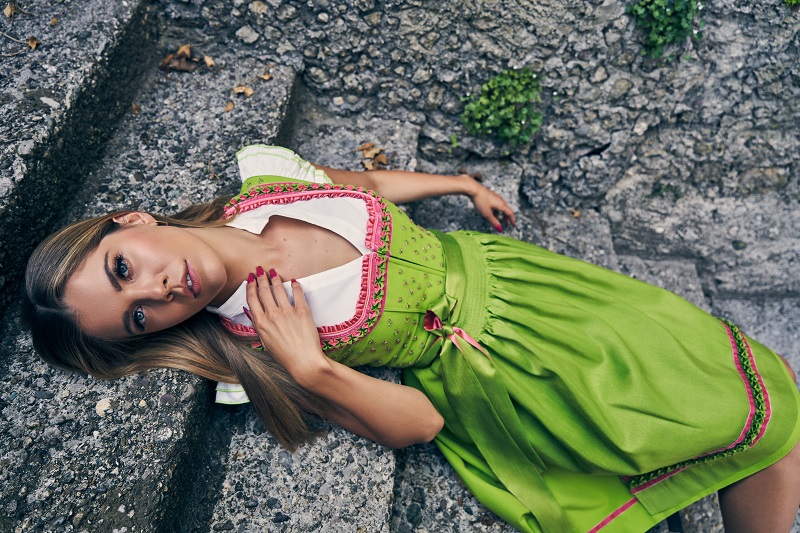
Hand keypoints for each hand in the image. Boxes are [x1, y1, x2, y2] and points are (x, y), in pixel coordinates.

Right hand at [244, 267, 328, 381]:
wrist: (304, 362)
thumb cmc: (285, 355)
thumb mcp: (265, 342)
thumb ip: (259, 326)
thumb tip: (254, 313)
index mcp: (261, 323)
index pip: (252, 299)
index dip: (250, 286)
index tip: (250, 278)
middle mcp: (272, 315)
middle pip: (264, 291)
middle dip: (261, 278)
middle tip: (260, 270)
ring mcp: (287, 312)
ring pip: (278, 289)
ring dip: (275, 278)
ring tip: (273, 272)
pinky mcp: (302, 311)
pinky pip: (297, 293)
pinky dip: (294, 285)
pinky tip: (293, 281)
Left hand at [463, 176, 516, 231]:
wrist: (473, 189)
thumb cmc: (480, 201)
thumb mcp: (487, 214)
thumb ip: (493, 222)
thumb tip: (500, 230)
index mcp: (501, 205)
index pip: (510, 213)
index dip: (512, 220)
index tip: (513, 225)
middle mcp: (500, 200)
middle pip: (507, 210)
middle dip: (507, 218)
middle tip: (506, 224)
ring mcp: (495, 197)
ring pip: (501, 207)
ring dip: (501, 214)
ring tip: (497, 220)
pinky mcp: (491, 195)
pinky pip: (496, 204)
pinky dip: (496, 210)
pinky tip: (491, 212)